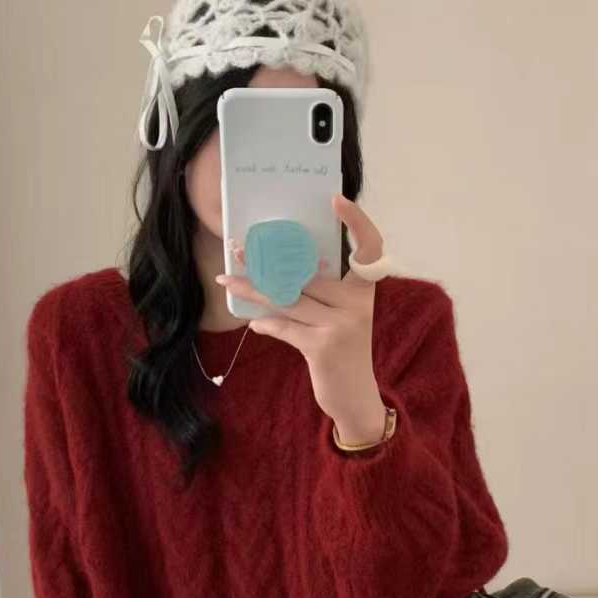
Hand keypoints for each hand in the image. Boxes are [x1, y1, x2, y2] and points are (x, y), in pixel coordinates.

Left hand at [215, 194, 389, 444]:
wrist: (356, 398)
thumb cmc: (344, 353)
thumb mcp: (342, 318)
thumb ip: (323, 294)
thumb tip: (279, 269)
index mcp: (364, 291)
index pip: (369, 247)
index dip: (357, 221)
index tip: (336, 199)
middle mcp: (357, 304)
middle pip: (306, 273)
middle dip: (266, 262)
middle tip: (237, 249)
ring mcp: (341, 325)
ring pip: (288, 298)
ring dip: (253, 290)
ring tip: (228, 281)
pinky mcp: (322, 347)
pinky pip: (285, 327)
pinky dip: (267, 324)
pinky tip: (255, 323)